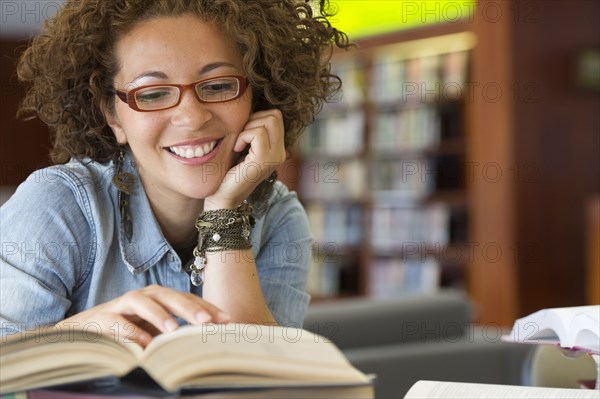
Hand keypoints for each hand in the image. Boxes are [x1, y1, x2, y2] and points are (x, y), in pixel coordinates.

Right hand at [56, 285, 229, 347]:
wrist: (83, 330)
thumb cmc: (126, 329)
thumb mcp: (154, 330)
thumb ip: (176, 332)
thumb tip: (207, 343)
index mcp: (159, 298)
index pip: (187, 299)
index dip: (207, 308)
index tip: (227, 321)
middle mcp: (142, 296)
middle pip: (168, 296)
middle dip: (189, 307)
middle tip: (206, 322)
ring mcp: (122, 305)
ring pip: (143, 303)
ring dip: (160, 315)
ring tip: (174, 330)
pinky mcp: (102, 318)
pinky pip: (117, 323)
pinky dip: (130, 332)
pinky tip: (143, 344)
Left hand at [204, 109, 285, 209]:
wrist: (223, 196)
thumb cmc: (229, 170)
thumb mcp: (244, 146)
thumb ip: (252, 130)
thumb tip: (248, 107)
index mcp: (278, 148)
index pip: (276, 116)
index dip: (257, 117)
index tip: (243, 132)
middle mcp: (281, 152)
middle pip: (275, 115)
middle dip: (254, 119)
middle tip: (241, 136)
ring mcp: (275, 156)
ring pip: (269, 121)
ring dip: (248, 127)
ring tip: (239, 143)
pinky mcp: (265, 160)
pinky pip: (257, 133)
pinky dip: (243, 136)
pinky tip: (236, 149)